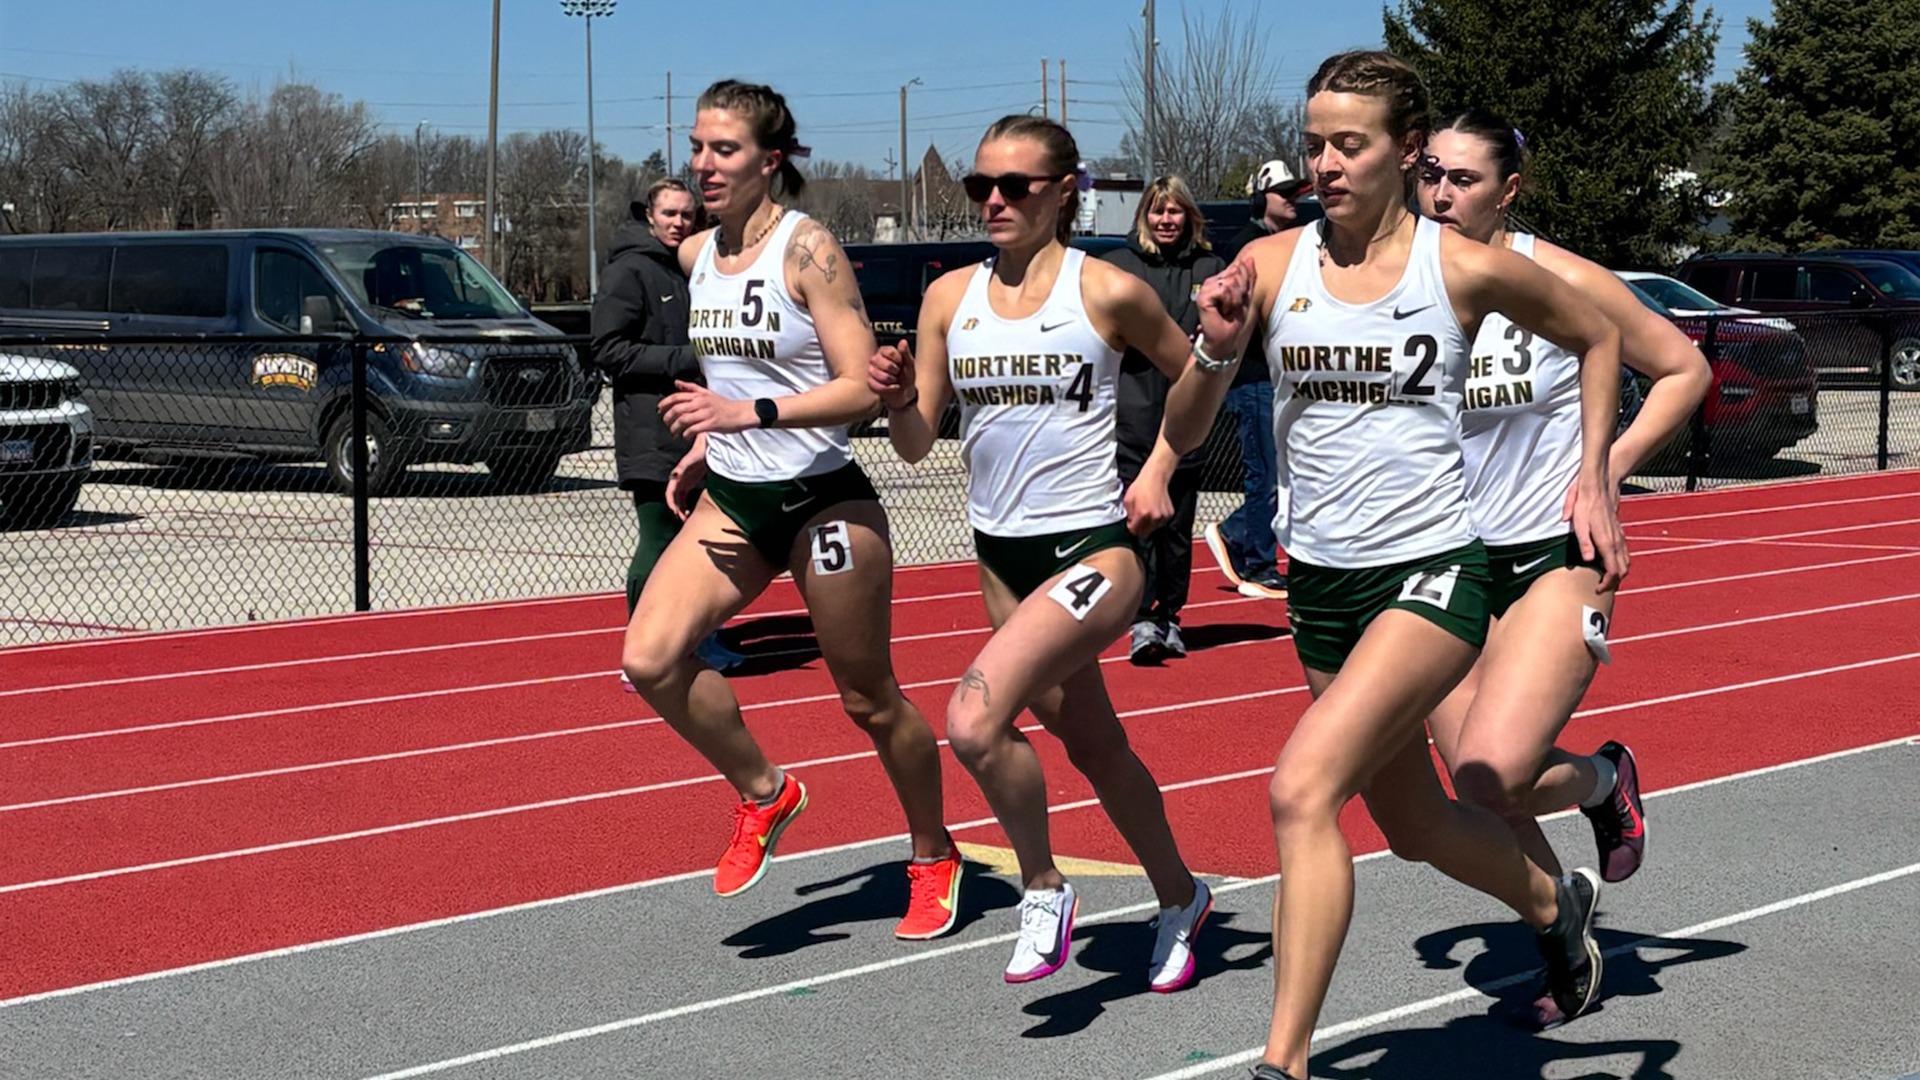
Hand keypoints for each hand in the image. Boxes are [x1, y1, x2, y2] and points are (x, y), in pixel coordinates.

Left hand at [659, 381, 752, 438]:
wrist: (740, 413)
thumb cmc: (723, 405)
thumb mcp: (707, 393)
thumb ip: (691, 388)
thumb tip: (676, 382)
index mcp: (699, 395)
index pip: (677, 397)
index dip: (665, 403)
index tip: (659, 410)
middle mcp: (701, 403)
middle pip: (678, 409)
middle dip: (668, 418)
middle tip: (666, 424)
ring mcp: (706, 413)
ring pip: (684, 420)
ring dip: (675, 428)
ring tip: (673, 433)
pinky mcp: (711, 424)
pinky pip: (694, 429)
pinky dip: (686, 434)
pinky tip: (684, 436)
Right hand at [666, 436, 708, 519]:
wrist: (707, 447)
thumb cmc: (699, 452)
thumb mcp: (691, 459)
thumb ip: (682, 467)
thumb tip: (674, 475)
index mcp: (677, 476)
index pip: (670, 492)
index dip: (670, 502)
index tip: (674, 511)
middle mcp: (678, 481)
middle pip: (674, 499)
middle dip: (677, 509)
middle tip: (683, 520)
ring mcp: (684, 483)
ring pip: (679, 500)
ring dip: (681, 510)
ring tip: (687, 519)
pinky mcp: (690, 484)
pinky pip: (685, 498)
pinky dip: (686, 506)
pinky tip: (691, 513)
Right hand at [867, 339, 917, 410]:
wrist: (905, 393)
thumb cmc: (906, 376)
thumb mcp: (909, 364)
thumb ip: (905, 353)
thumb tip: (903, 341)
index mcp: (884, 351)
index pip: (889, 351)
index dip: (897, 359)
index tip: (901, 363)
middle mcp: (875, 359)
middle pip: (881, 362)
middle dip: (893, 370)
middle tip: (897, 373)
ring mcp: (871, 371)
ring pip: (877, 374)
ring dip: (890, 379)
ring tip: (895, 380)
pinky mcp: (870, 382)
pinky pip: (875, 385)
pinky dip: (887, 388)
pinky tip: (893, 387)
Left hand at [1123, 470, 1174, 537]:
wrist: (1155, 478)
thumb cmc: (1141, 486)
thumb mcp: (1128, 499)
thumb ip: (1128, 514)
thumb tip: (1130, 522)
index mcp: (1142, 514)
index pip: (1135, 531)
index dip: (1131, 528)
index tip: (1131, 523)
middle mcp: (1154, 517)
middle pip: (1145, 533)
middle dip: (1140, 528)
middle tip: (1139, 518)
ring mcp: (1163, 516)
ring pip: (1154, 529)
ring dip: (1149, 524)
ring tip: (1147, 512)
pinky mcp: (1170, 514)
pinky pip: (1161, 523)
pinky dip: (1157, 520)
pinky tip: (1154, 510)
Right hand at [1197, 258, 1256, 357]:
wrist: (1222, 342)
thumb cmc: (1233, 324)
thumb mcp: (1246, 298)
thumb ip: (1248, 278)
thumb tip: (1249, 259)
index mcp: (1220, 281)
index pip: (1237, 269)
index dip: (1244, 284)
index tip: (1239, 302)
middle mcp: (1211, 283)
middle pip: (1234, 273)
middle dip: (1240, 292)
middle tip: (1234, 307)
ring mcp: (1205, 289)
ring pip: (1229, 281)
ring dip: (1235, 299)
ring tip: (1229, 310)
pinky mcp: (1202, 298)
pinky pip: (1224, 290)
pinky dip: (1229, 302)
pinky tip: (1224, 311)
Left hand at [1563, 472, 1628, 591]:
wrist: (1599, 485)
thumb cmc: (1585, 504)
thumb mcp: (1579, 523)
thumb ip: (1584, 542)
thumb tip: (1589, 560)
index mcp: (1607, 542)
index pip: (1613, 571)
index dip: (1607, 584)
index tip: (1598, 591)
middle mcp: (1616, 541)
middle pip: (1623, 570)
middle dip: (1614, 583)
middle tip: (1601, 589)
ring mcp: (1620, 536)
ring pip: (1626, 562)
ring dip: (1618, 574)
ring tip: (1605, 580)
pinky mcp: (1619, 532)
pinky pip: (1624, 553)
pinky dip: (1620, 563)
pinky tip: (1609, 565)